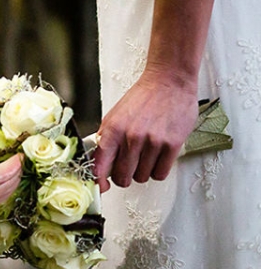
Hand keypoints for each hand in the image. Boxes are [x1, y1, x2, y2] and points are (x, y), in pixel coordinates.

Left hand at [93, 67, 198, 192]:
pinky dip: (158, 170)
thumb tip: (97, 164)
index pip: (99, 166)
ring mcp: (152, 142)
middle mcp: (130, 137)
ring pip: (142, 177)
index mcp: (112, 130)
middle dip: (124, 177)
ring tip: (145, 156)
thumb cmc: (141, 99)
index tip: (103, 187)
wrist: (169, 82)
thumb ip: (105, 140)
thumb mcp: (114, 116)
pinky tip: (157, 158)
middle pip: (122, 178)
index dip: (100, 181)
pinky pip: (160, 174)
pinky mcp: (172, 144)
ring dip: (143, 172)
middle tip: (128, 168)